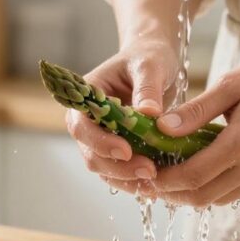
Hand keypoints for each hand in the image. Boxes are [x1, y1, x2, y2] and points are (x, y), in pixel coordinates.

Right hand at [66, 37, 178, 195]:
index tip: (126, 150)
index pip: (82, 126)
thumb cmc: (149, 57)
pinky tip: (158, 183)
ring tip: (156, 180)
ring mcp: (102, 138)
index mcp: (86, 97)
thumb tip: (149, 113)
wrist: (156, 62)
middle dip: (118, 167)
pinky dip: (136, 180)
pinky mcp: (119, 149)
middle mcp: (89, 121)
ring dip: (128, 178)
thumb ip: (148, 87)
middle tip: (149, 170)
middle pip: (92, 154)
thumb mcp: (150, 65)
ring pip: (106, 169)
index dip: (100, 142)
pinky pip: (122, 172)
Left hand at [151, 49, 239, 206]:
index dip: (164, 180)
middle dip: (172, 193)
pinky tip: (197, 172)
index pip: (193, 175)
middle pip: (203, 196)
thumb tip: (160, 129)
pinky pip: (236, 191)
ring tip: (168, 177)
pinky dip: (213, 187)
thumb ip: (194, 111)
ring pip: (219, 199)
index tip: (144, 174)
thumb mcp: (229, 85)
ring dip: (191, 193)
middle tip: (149, 182)